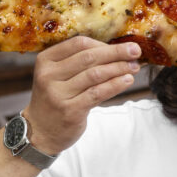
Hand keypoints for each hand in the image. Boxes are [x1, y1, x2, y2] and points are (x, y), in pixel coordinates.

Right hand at [22, 36, 141, 155]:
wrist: (40, 132)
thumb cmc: (55, 99)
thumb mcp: (58, 76)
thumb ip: (79, 63)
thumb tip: (116, 50)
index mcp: (46, 61)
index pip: (79, 44)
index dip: (104, 44)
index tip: (123, 45)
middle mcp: (49, 75)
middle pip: (89, 57)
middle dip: (116, 53)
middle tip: (136, 51)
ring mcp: (58, 94)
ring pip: (95, 74)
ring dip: (119, 68)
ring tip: (135, 67)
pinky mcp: (70, 110)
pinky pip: (98, 93)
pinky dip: (115, 85)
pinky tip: (127, 80)